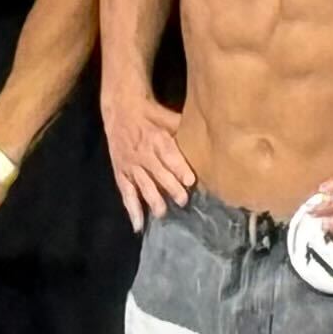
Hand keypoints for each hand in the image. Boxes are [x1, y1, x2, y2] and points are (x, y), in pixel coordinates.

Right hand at [104, 87, 196, 228]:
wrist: (120, 109)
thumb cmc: (150, 113)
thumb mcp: (168, 116)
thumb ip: (185, 129)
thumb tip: (212, 135)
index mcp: (157, 138)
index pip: (168, 155)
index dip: (178, 168)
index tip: (189, 180)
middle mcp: (143, 153)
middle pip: (158, 173)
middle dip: (170, 188)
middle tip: (182, 201)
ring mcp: (131, 165)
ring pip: (143, 185)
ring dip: (153, 199)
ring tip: (162, 212)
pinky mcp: (121, 172)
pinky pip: (126, 192)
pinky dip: (132, 209)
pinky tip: (138, 225)